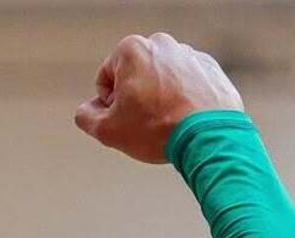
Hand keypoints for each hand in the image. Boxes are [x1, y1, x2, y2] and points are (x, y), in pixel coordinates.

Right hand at [74, 32, 243, 162]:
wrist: (209, 136)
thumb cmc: (157, 129)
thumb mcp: (107, 130)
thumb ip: (85, 116)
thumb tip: (88, 110)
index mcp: (131, 50)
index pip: (105, 79)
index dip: (109, 105)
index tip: (125, 118)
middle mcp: (161, 44)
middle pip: (134, 76)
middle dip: (135, 97)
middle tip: (144, 122)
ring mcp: (189, 54)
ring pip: (161, 79)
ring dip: (159, 98)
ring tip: (166, 121)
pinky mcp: (209, 68)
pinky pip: (186, 83)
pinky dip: (182, 98)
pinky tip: (184, 118)